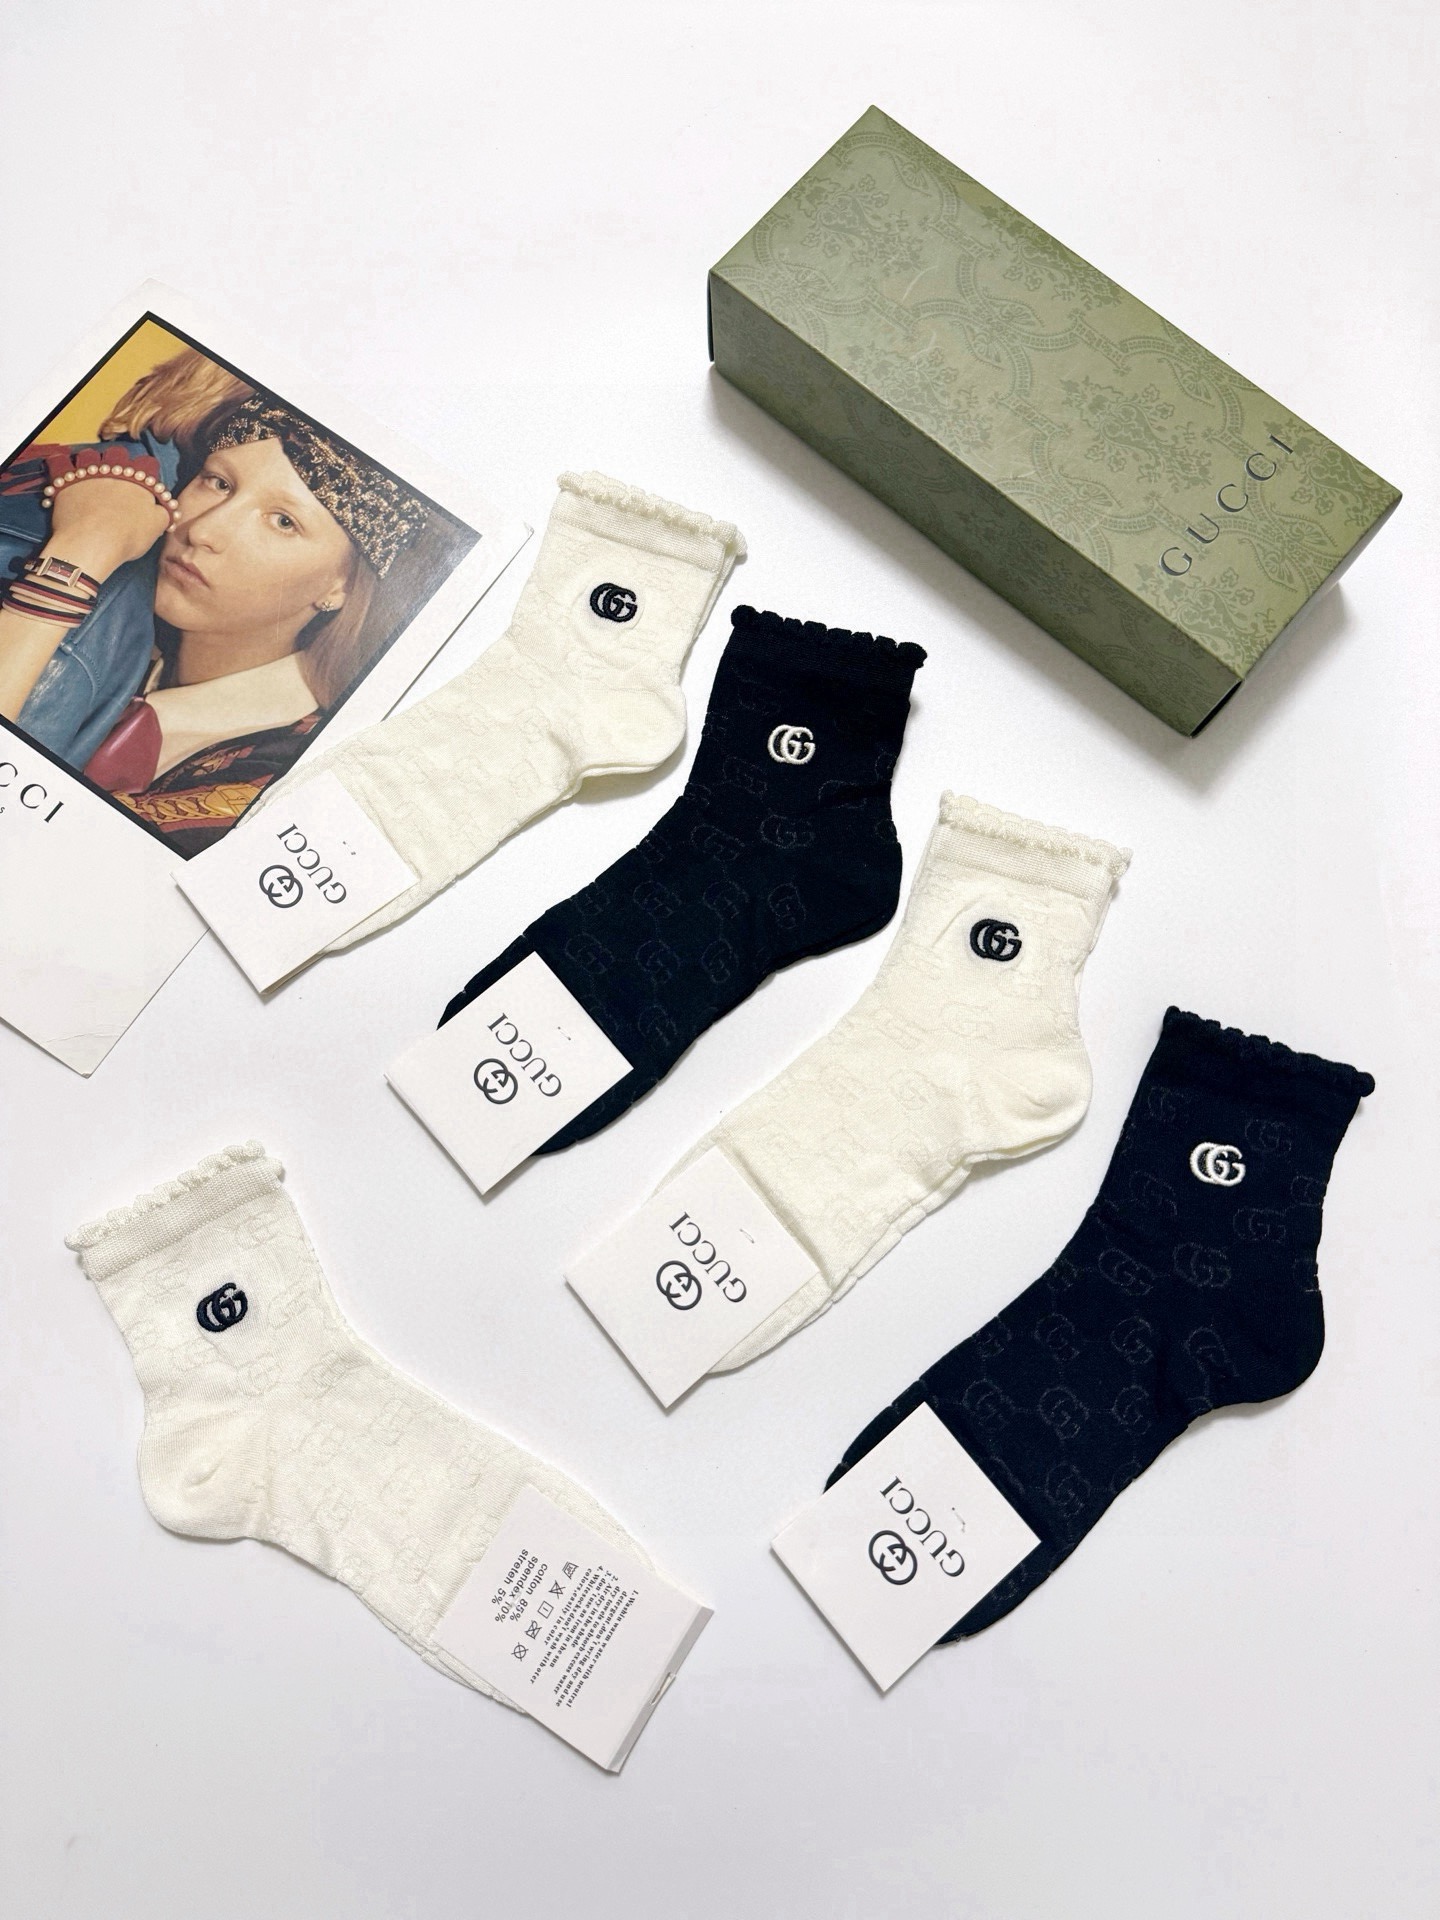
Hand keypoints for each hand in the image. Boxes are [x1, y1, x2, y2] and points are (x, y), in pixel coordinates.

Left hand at [47, 462, 173, 579]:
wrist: (92, 541)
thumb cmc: (128, 535)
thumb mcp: (156, 526)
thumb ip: (164, 513)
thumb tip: (168, 509)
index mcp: (138, 479)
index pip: (148, 464)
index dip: (148, 473)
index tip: (147, 484)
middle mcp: (113, 470)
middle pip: (118, 455)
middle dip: (120, 462)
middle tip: (120, 476)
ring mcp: (88, 473)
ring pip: (90, 456)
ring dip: (92, 461)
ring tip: (93, 473)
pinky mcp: (66, 481)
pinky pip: (61, 465)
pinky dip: (64, 467)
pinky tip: (67, 476)